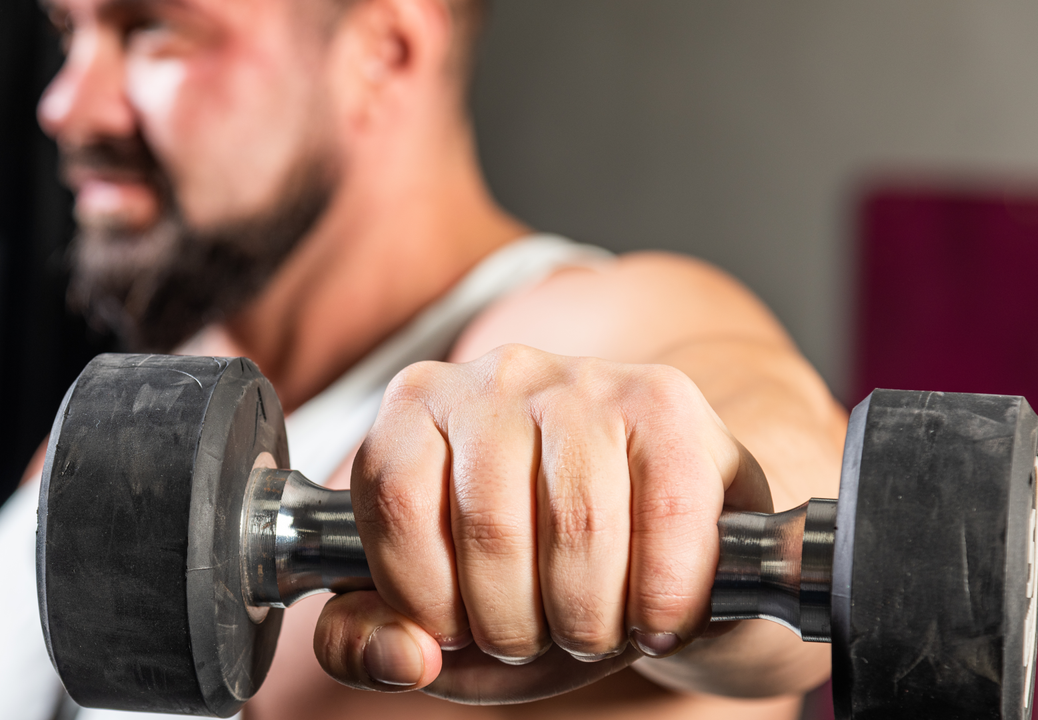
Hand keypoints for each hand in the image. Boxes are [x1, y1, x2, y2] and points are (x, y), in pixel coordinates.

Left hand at [312, 344, 771, 702]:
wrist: (656, 544)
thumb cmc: (535, 578)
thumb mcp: (442, 621)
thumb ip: (371, 643)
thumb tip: (401, 656)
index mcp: (418, 408)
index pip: (396, 504)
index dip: (429, 597)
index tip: (460, 628)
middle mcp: (497, 376)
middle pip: (491, 526)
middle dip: (516, 625)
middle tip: (540, 637)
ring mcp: (585, 381)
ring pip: (580, 527)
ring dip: (589, 621)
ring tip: (594, 632)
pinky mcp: (666, 400)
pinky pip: (667, 518)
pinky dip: (663, 600)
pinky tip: (656, 620)